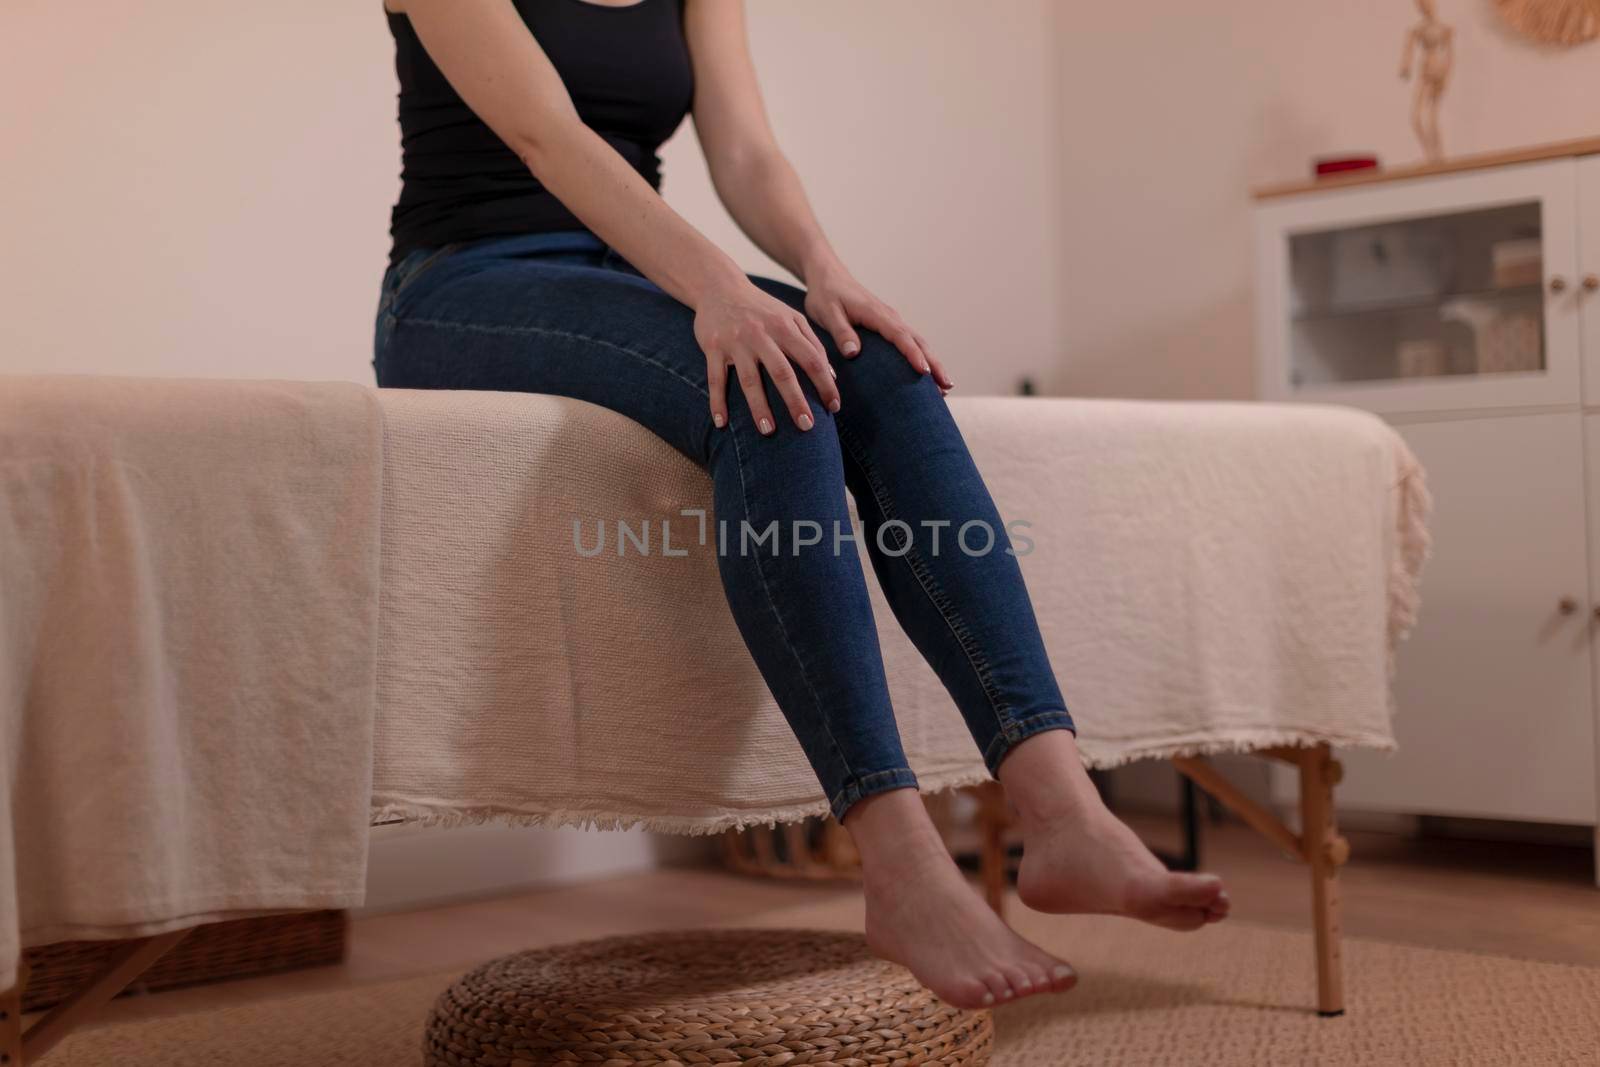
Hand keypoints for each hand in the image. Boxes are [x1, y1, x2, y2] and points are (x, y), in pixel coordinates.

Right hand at [695, 281, 839, 434]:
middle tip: (807, 427)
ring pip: (749, 379)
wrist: (719, 287)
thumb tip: (831, 376)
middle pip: (782, 372)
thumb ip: (812, 343)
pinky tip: (721, 424)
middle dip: (795, 401)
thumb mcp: (791, 317)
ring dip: (758, 407)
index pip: (811, 359)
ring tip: (768, 431)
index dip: (825, 384)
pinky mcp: (713, 347)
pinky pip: (715, 379)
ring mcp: (736, 342)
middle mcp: (762, 334)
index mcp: (785, 327)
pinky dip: (717, 402)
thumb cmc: (762, 309)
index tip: (833, 408)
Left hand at [803, 264, 952, 393]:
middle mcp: (889, 317)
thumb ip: (841, 331)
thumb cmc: (826, 294)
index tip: (924, 371)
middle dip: (934, 363)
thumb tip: (853, 352)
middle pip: (918, 341)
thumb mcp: (827, 312)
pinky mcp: (888, 326)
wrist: (828, 276)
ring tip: (945, 387)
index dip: (913, 354)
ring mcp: (891, 321)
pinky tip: (927, 374)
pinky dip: (922, 357)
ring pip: (918, 342)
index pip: (900, 336)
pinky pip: (909, 342)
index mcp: (876, 314)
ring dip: (933, 362)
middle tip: (947, 386)